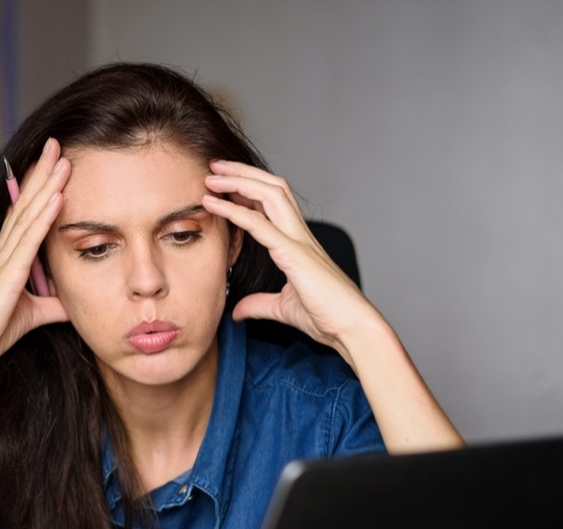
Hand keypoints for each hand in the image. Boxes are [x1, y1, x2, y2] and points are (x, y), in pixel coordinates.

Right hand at [0, 139, 71, 370]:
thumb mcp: (32, 315)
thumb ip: (53, 304)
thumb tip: (76, 301)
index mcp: (5, 259)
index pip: (22, 214)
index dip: (37, 186)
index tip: (51, 162)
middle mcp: (2, 252)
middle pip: (24, 203)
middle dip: (41, 172)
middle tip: (56, 143)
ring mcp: (3, 261)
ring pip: (28, 215)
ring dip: (46, 185)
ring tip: (62, 158)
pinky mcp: (7, 276)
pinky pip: (29, 241)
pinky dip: (44, 217)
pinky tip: (56, 197)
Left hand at [201, 160, 381, 358]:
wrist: (351, 328)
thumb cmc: (325, 317)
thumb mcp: (282, 308)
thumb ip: (259, 304)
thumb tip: (237, 311)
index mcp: (297, 243)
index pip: (272, 203)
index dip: (248, 189)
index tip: (223, 184)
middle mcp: (299, 235)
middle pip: (272, 187)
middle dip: (242, 173)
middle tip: (214, 165)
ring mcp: (298, 241)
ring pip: (269, 194)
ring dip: (237, 181)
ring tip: (210, 174)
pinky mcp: (294, 255)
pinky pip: (260, 225)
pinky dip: (234, 211)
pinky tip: (213, 203)